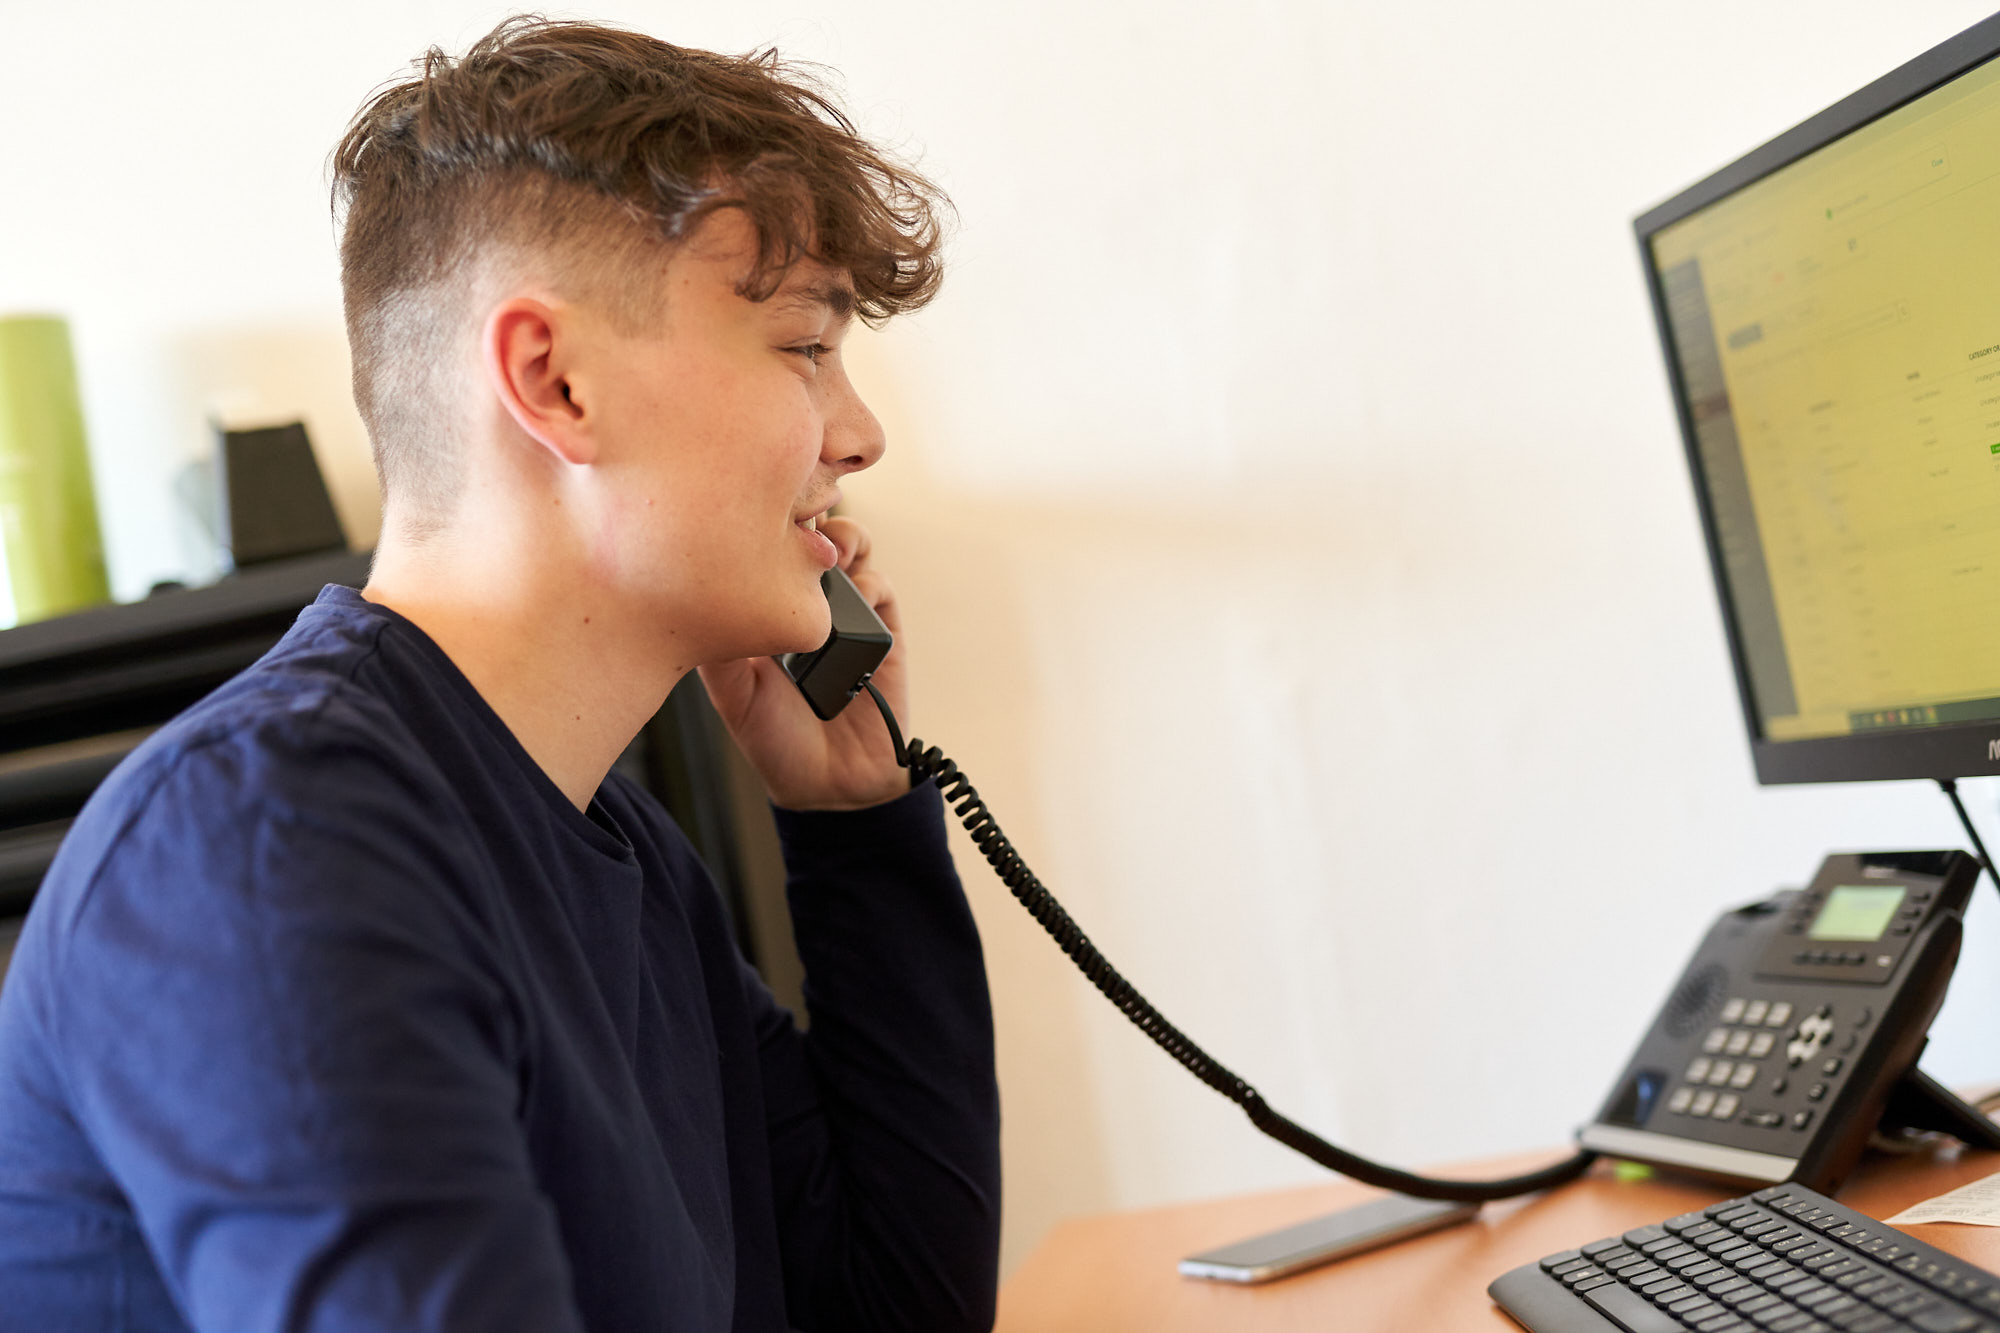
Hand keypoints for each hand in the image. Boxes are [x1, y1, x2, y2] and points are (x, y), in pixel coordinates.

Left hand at [698, 517, 911, 810]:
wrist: (832, 787)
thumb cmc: (774, 741)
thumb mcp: (732, 695)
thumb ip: (720, 649)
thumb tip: (702, 593)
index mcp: (762, 607)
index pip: (762, 545)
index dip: (760, 518)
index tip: (749, 504)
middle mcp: (804, 602)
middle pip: (808, 533)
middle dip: (805, 513)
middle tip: (795, 518)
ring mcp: (845, 611)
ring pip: (849, 548)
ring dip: (842, 537)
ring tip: (829, 550)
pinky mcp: (882, 630)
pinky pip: (879, 586)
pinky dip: (867, 578)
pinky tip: (852, 593)